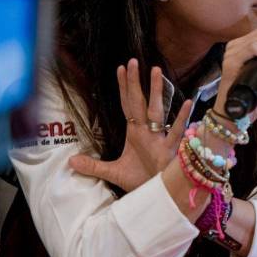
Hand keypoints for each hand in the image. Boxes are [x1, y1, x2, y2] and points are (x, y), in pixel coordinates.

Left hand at [70, 59, 191, 191]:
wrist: (160, 196)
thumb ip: (93, 166)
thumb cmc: (142, 180)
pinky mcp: (170, 150)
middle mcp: (148, 131)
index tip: (120, 68)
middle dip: (136, 82)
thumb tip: (70, 161)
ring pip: (157, 111)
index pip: (128, 104)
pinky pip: (176, 132)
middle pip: (140, 102)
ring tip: (156, 71)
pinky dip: (181, 118)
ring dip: (156, 92)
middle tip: (132, 60)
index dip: (124, 87)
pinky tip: (186, 104)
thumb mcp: (114, 172)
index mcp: (136, 133)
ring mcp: (159, 138)